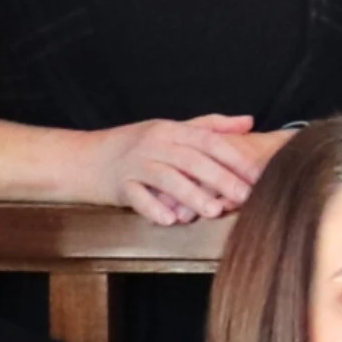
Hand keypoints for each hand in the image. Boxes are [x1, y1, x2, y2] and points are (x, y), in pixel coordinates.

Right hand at [96, 115, 272, 225]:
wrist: (84, 158)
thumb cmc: (135, 145)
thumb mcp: (171, 129)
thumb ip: (210, 126)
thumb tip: (248, 121)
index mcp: (170, 130)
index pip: (208, 141)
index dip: (234, 157)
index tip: (257, 174)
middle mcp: (154, 144)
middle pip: (191, 160)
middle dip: (220, 178)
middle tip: (244, 196)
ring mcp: (135, 164)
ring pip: (167, 178)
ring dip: (192, 195)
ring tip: (213, 211)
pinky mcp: (119, 185)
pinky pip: (137, 197)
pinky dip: (154, 208)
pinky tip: (171, 220)